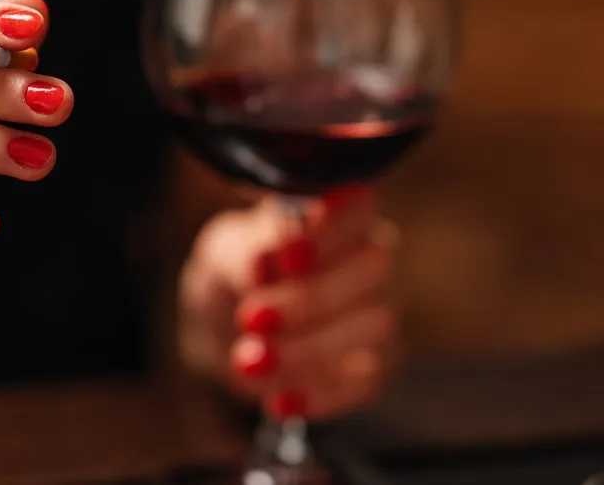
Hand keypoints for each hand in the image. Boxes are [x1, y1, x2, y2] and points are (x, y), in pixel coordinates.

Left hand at [178, 185, 399, 420]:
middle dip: (310, 297)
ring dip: (309, 348)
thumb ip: (244, 252)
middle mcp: (371, 257)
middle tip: (252, 317)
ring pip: (375, 326)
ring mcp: (380, 311)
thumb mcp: (224, 252)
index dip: (331, 228)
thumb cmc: (235, 272)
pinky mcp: (376, 364)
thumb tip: (265, 261)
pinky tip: (279, 399)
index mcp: (338, 212)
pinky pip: (366, 381)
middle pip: (372, 268)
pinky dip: (321, 393)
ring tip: (250, 360)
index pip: (359, 203)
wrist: (227, 327)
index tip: (288, 256)